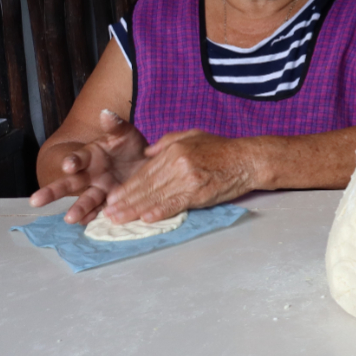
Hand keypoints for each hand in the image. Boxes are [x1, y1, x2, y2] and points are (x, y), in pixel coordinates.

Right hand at [29, 110, 148, 224]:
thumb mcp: (125, 132)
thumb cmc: (130, 145)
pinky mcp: (111, 200)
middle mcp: (90, 174)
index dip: (72, 161)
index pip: (77, 159)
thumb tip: (105, 113)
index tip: (68, 165)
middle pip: (69, 183)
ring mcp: (100, 189)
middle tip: (35, 201)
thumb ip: (115, 125)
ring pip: (85, 200)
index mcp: (90, 156)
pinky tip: (87, 223)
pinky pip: (101, 210)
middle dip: (53, 192)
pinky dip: (95, 216)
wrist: (145, 160)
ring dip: (77, 209)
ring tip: (69, 219)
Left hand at [102, 130, 257, 223]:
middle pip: (146, 186)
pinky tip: (146, 218)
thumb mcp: (193, 135)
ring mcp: (188, 178)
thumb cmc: (223, 148)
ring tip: (119, 220)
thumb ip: (167, 142)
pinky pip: (175, 203)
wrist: (248, 159)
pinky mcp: (198, 192)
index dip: (127, 187)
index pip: (145, 172)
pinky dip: (159, 212)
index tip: (113, 198)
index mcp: (174, 149)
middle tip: (108, 214)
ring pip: (156, 196)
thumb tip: (147, 153)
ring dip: (135, 210)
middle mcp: (177, 163)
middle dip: (125, 201)